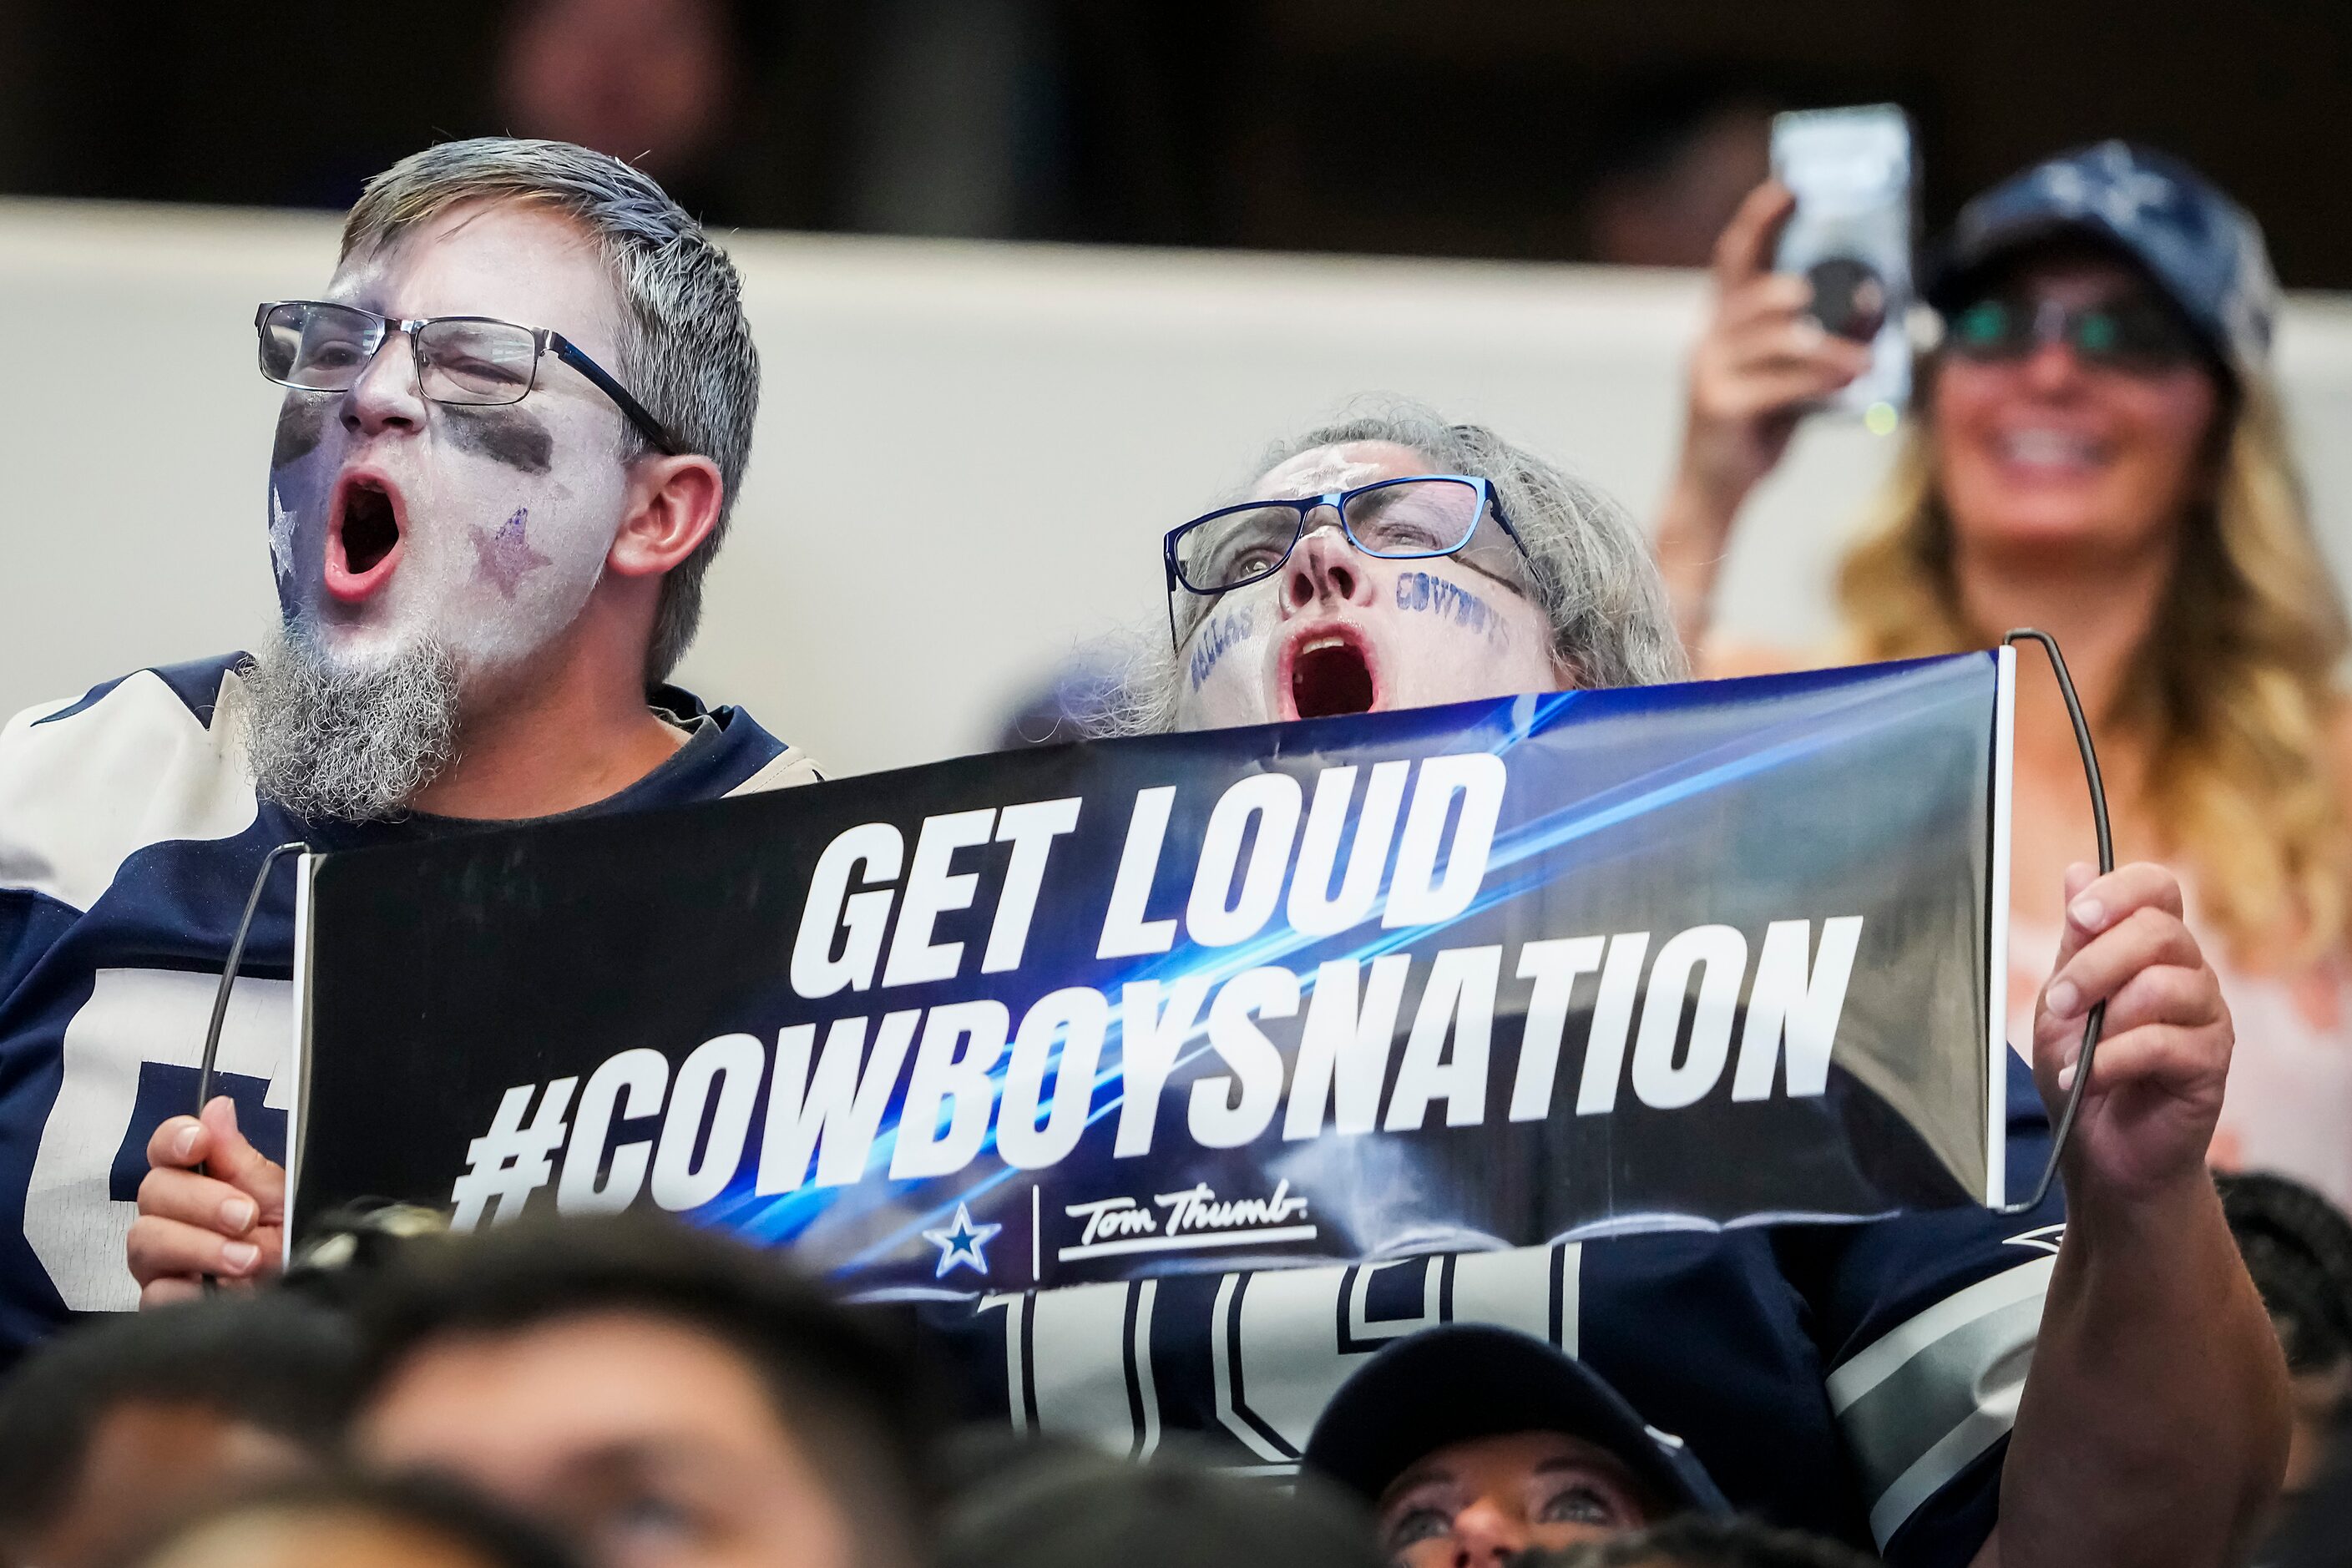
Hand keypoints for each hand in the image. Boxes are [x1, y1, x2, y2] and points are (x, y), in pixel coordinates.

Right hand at [128, 1095, 286, 1305]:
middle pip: (153, 1191)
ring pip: (146, 1241)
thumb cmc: (291, 1246)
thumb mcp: (278, 1198)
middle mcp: (174, 1218)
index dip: (174, 1138)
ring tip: (246, 1259)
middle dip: (202, 1201)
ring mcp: (163, 1262)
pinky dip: (190, 1292)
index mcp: (201, 1182)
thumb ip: (242, 1159)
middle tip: (244, 1216)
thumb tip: (217, 1108)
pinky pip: (155, 1293)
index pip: (167, 1148)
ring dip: (199, 1247)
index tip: (198, 1141)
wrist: (305, 1299)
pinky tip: (221, 1292)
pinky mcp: (163, 1303)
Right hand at [1674, 181, 1872, 513]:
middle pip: (1755, 293)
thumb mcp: (1784, 376)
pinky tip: (1852, 379)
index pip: (1735, 258)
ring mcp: (1709, 373)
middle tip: (1859, 293)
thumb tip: (1867, 310)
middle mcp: (1709, 341)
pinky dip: (1821, 379)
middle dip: (1806, 287)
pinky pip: (1779, 383)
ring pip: (1776, 338)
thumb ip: (1809, 345)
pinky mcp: (1719, 407)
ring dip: (1829, 344)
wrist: (1712, 494)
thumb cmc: (1754, 430)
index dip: (1759, 218)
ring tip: (1867, 355)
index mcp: (1722, 325)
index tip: (1789, 186)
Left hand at [2033, 862, 2232, 1204]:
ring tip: (2075, 1050)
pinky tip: (2090, 1078)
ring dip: (2104, 1017)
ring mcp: (2206, 1016)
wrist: (2103, 1152)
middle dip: (2095, 965)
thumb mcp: (2062, 1003)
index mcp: (2151, 949)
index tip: (2079, 918)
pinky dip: (2113, 1060)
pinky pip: (2163, 1042)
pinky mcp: (2211, 1061)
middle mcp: (2188, 973)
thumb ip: (2075, 944)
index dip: (2119, 892)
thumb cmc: (2082, 1073)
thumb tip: (2076, 871)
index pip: (2157, 887)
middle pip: (2159, 931)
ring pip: (2162, 984)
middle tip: (2059, 1003)